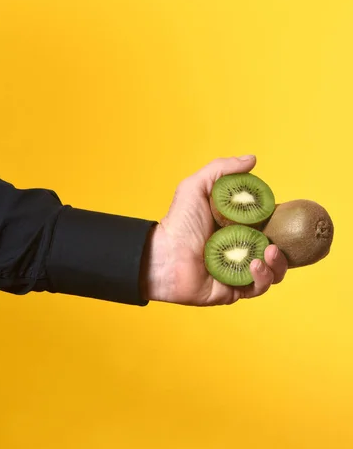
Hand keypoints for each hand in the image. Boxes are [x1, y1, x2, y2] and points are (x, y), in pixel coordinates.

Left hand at [141, 155, 287, 305]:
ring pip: (273, 272)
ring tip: (269, 252)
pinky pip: (258, 288)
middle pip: (276, 250)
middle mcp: (241, 249)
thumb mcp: (197, 187)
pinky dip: (263, 277)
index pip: (269, 226)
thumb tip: (252, 159)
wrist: (163, 256)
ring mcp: (239, 271)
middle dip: (283, 248)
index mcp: (237, 227)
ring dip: (277, 264)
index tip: (285, 216)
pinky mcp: (234, 290)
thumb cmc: (178, 222)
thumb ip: (222, 169)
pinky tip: (256, 265)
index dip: (281, 222)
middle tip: (276, 242)